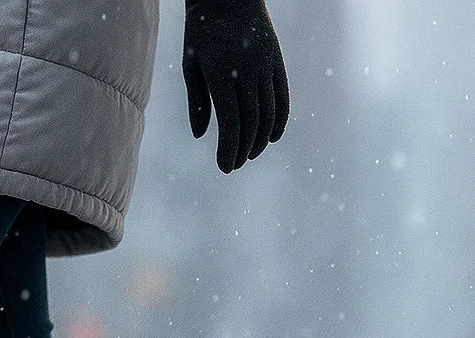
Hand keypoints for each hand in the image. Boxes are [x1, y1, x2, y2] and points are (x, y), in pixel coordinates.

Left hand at [183, 0, 289, 172]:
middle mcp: (247, 70)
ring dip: (260, 140)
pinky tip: (272, 138)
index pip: (231, 122)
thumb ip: (197, 102)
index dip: (229, 149)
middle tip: (234, 165)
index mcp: (221, 72)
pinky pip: (282, 98)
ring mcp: (265, 66)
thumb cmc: (202, 33)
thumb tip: (201, 136)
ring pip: (268, 114)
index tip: (224, 167)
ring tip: (249, 154)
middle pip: (251, 122)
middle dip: (243, 149)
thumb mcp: (192, 65)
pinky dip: (279, 121)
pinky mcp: (277, 62)